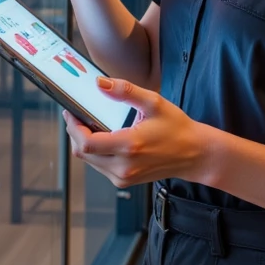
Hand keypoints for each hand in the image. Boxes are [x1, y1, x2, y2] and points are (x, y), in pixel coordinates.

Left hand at [62, 77, 210, 188]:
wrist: (194, 154)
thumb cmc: (177, 129)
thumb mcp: (154, 103)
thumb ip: (125, 92)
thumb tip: (100, 83)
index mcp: (130, 146)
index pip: (87, 143)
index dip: (73, 127)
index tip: (71, 113)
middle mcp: (124, 166)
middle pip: (83, 153)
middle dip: (75, 133)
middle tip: (76, 116)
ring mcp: (123, 177)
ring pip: (89, 161)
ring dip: (84, 143)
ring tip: (88, 125)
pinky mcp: (124, 181)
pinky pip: (99, 166)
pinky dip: (95, 153)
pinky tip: (102, 138)